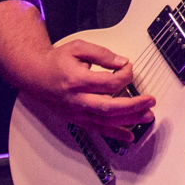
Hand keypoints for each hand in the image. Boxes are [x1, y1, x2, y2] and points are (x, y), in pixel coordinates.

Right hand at [0, 0, 154, 141]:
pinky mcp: (77, 119)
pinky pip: (98, 129)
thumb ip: (102, 54)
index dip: (125, 75)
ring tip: (147, 116)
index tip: (129, 67)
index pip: (109, 83)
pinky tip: (129, 136)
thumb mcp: (78, 48)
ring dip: (129, 120)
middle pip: (109, 107)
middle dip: (133, 106)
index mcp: (77, 81)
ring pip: (105, 121)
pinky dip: (115, 134)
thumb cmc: (56, 61)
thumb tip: (122, 62)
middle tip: (150, 101)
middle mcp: (76, 100)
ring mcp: (76, 112)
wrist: (34, 75)